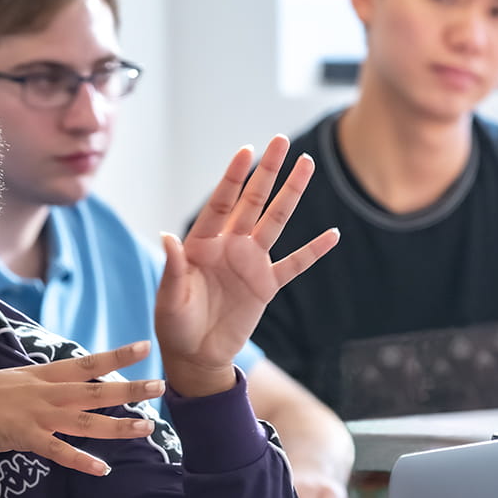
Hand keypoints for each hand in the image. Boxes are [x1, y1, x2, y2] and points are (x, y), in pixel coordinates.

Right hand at [0, 342, 165, 475]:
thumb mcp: (6, 382)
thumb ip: (33, 385)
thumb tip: (52, 386)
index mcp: (38, 375)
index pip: (85, 362)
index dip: (116, 355)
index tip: (143, 347)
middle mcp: (42, 391)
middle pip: (95, 389)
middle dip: (130, 388)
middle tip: (159, 385)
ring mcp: (34, 414)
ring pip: (86, 420)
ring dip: (118, 425)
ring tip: (146, 427)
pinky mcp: (22, 436)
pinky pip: (59, 451)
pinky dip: (81, 460)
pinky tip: (102, 469)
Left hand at [155, 135, 338, 396]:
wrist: (196, 357)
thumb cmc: (175, 326)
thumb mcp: (170, 298)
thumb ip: (174, 267)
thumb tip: (167, 236)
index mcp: (201, 244)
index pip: (220, 203)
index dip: (233, 177)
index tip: (246, 150)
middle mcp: (228, 246)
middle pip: (253, 201)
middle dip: (267, 171)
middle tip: (281, 141)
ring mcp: (250, 263)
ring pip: (276, 222)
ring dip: (291, 194)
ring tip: (306, 165)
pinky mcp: (267, 286)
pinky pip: (294, 264)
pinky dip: (313, 251)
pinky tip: (331, 235)